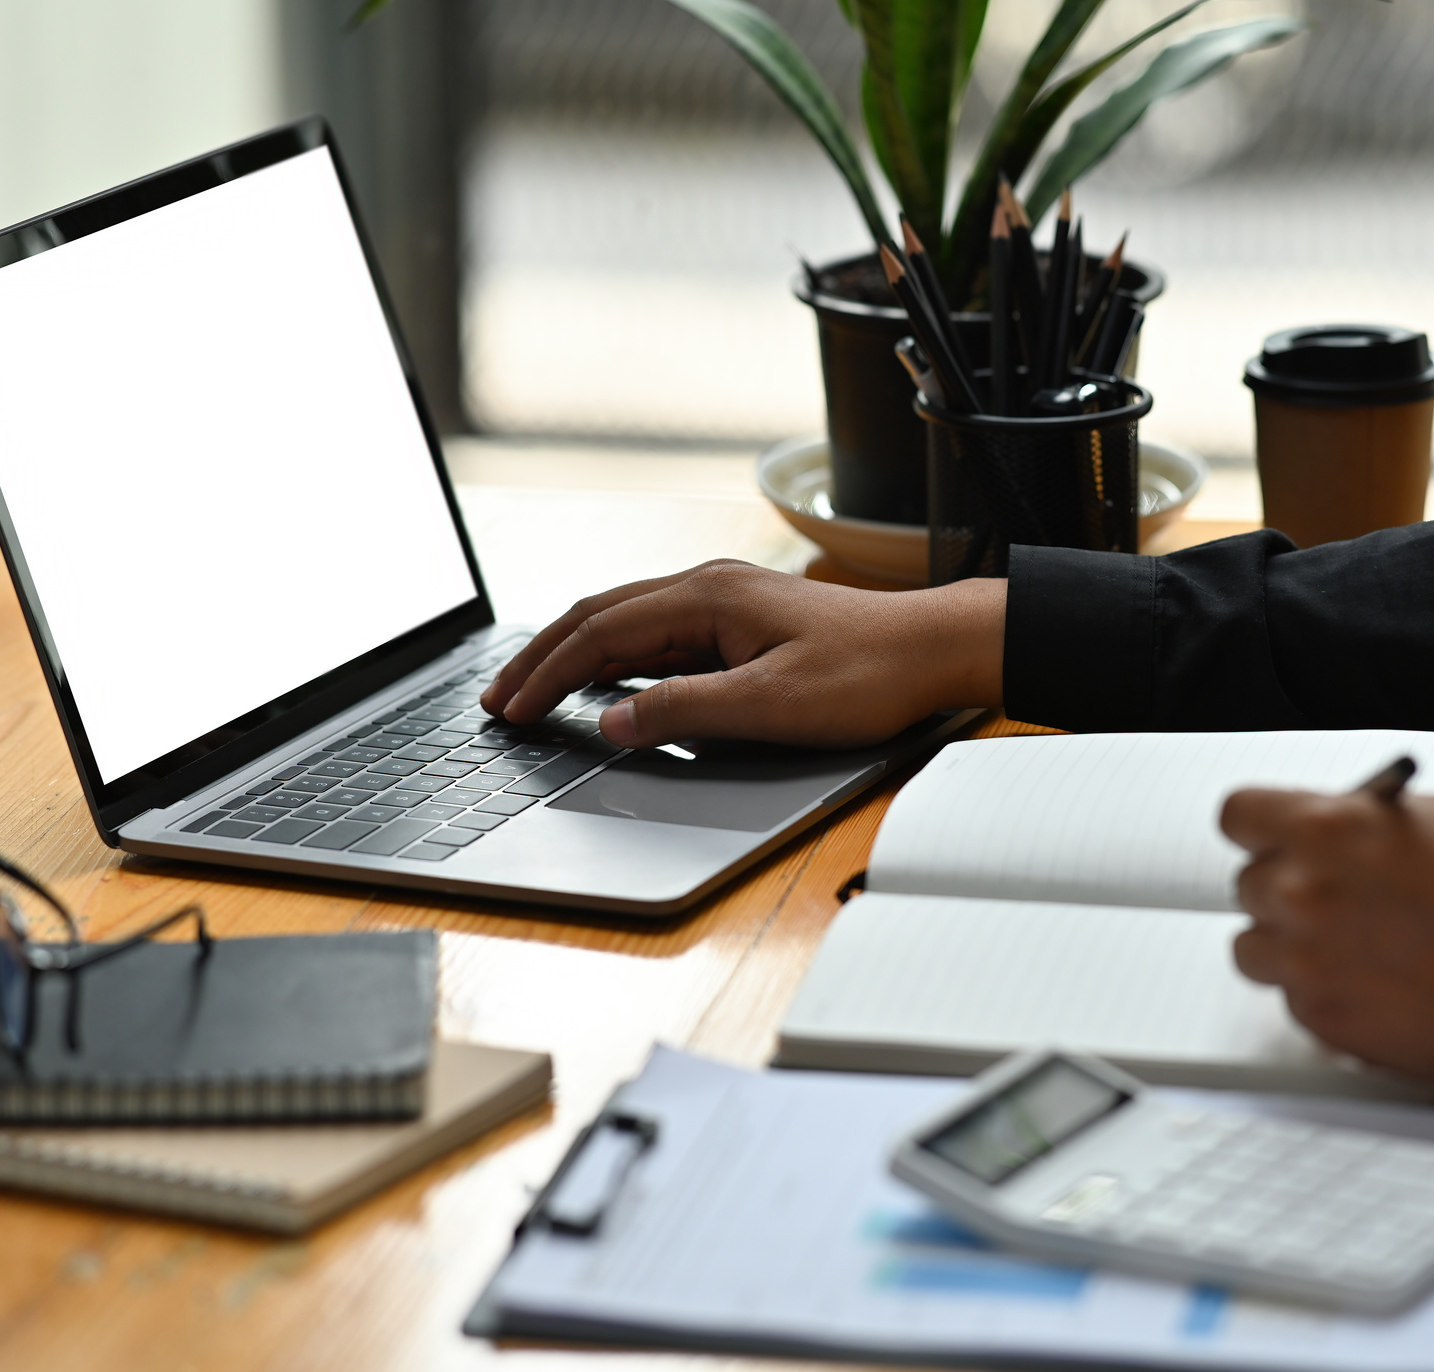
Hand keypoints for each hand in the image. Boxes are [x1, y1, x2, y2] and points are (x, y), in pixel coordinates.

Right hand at [479, 560, 1006, 748]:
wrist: (934, 650)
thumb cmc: (867, 674)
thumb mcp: (769, 706)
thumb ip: (683, 712)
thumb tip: (611, 722)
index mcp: (706, 598)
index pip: (600, 634)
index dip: (548, 675)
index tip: (511, 711)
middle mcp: (709, 587)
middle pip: (600, 617)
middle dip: (543, 659)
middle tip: (499, 700)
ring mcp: (726, 599)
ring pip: (626, 619)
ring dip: (575, 653)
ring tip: (535, 687)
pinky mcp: (743, 619)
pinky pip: (658, 630)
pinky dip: (614, 652)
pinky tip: (608, 676)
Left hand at [1220, 788, 1433, 1083]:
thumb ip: (1371, 820)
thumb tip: (1344, 825)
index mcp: (1326, 830)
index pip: (1238, 814)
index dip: (1261, 826)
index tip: (1274, 836)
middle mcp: (1301, 894)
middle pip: (1247, 884)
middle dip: (1287, 885)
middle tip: (1334, 896)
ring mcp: (1305, 962)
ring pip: (1255, 947)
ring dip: (1289, 942)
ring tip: (1347, 944)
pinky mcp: (1322, 1020)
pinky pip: (1292, 997)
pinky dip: (1321, 991)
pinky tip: (1373, 983)